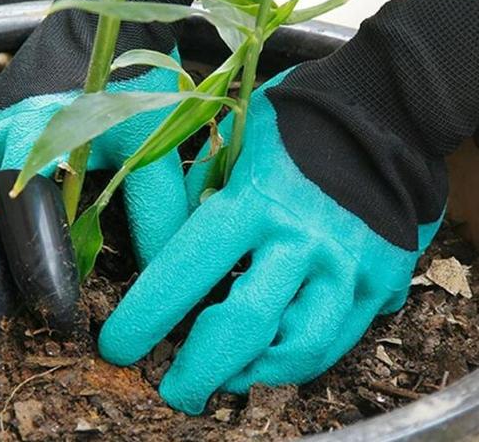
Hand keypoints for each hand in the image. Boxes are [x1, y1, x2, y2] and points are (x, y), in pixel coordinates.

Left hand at [98, 67, 443, 413]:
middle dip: (199, 371)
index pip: (187, 270)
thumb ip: (201, 190)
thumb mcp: (237, 137)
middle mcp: (302, 238)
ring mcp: (348, 263)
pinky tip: (274, 356)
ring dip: (255, 374)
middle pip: (242, 327)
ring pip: (300, 348)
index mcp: (255, 198)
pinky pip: (340, 338)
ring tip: (228, 378)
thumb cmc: (298, 119)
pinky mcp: (384, 277)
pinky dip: (301, 358)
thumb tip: (174, 240)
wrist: (383, 112)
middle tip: (175, 390)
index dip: (146, 317)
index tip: (119, 346)